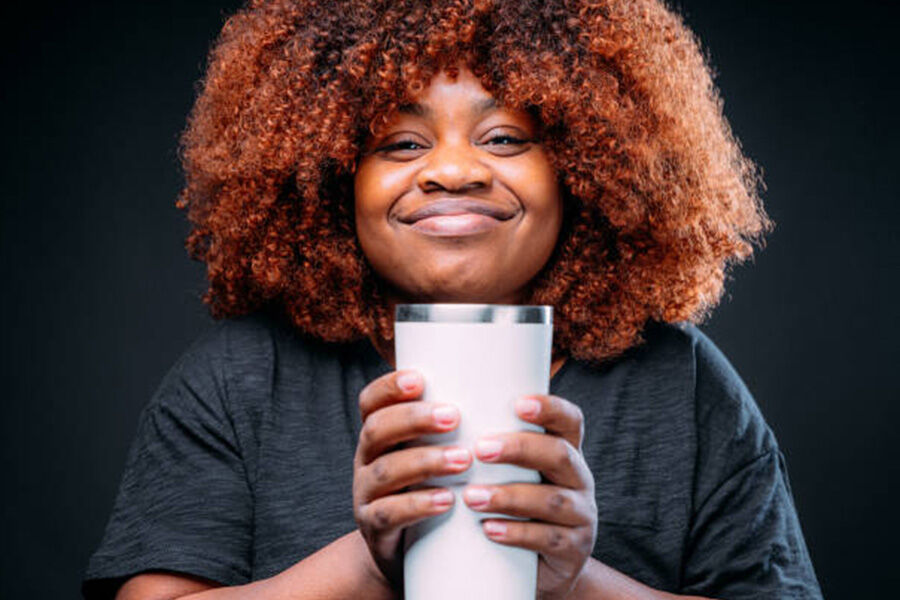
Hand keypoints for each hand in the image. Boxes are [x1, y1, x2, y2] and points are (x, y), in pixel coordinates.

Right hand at [352, 370, 472, 588]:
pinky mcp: (374, 529)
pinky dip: (418, 505)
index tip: (420, 378)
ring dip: (425, 461)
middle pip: (377, 430)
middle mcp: (366, 459)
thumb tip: (512, 390)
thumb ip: (453, 427)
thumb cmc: (430, 487)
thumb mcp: (430, 452)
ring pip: (386, 471)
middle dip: (414, 419)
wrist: (405, 554)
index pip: (371, 402)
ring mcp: (366, 494)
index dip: (389, 387)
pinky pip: (389, 514)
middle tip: (454, 416)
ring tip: (463, 459)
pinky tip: (447, 500)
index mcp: (379, 434)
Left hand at [461, 394, 596, 599]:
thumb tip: (435, 412)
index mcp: (566, 451)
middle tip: (479, 449)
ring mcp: (580, 516)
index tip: (518, 403)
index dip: (550, 408)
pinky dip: (516, 533)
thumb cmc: (510, 506)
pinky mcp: (573, 551)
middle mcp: (579, 479)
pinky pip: (548, 540)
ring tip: (471, 497)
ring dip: (509, 496)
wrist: (530, 568)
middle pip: (560, 454)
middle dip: (520, 449)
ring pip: (552, 501)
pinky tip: (488, 529)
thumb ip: (488, 445)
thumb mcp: (508, 473)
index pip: (569, 420)